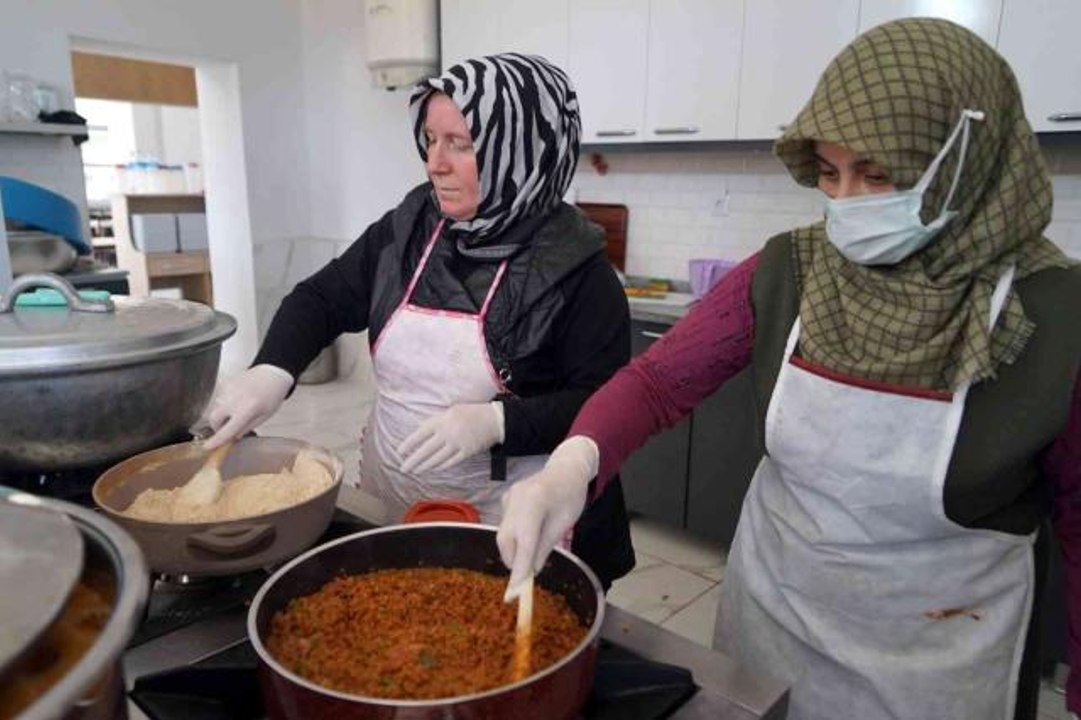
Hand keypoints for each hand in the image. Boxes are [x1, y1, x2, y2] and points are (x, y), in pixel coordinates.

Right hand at [200, 364, 293, 448]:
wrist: (273, 373)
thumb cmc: (272, 395)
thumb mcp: (265, 416)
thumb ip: (247, 427)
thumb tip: (233, 436)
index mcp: (247, 409)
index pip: (227, 429)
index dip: (217, 440)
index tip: (207, 447)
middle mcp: (234, 400)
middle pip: (214, 418)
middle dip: (217, 426)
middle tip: (228, 427)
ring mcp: (228, 390)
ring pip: (217, 408)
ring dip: (223, 414)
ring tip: (239, 410)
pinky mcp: (226, 384)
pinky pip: (221, 399)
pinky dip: (226, 404)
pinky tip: (239, 400)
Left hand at [398, 403, 503, 473]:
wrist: (494, 419)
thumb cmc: (471, 412)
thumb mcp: (451, 411)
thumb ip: (436, 421)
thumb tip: (421, 431)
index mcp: (442, 421)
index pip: (420, 434)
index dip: (408, 444)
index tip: (399, 452)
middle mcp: (447, 433)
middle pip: (426, 450)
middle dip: (412, 460)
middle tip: (403, 468)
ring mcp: (457, 444)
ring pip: (436, 459)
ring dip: (424, 466)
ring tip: (415, 471)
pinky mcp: (466, 453)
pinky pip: (450, 462)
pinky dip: (440, 467)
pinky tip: (432, 469)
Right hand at [497, 436, 598, 600]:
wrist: (565, 469)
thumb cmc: (570, 497)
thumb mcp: (563, 524)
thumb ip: (545, 547)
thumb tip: (531, 572)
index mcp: (535, 503)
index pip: (524, 543)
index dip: (519, 569)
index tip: (516, 592)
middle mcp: (516, 499)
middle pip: (506, 540)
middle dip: (514, 561)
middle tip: (526, 574)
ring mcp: (508, 497)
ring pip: (503, 535)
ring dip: (513, 550)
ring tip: (529, 555)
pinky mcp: (505, 499)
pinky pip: (505, 525)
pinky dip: (513, 538)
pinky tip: (527, 536)